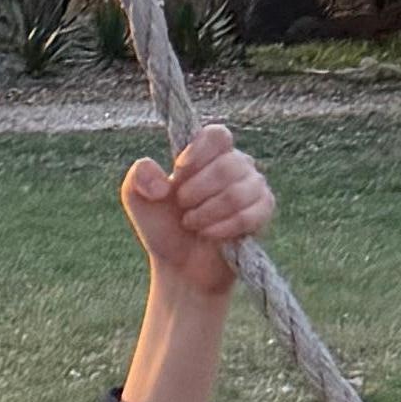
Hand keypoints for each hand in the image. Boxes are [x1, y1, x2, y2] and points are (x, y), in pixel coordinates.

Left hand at [122, 126, 272, 309]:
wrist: (181, 266)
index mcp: (208, 153)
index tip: (179, 172)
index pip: (217, 135)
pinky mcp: (263, 211)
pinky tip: (209, 235)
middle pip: (227, 165)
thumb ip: (139, 176)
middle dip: (196, 191)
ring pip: (237, 192)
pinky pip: (250, 214)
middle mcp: (236, 164)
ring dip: (207, 212)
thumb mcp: (137, 198)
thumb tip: (162, 183)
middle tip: (182, 208)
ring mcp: (253, 186)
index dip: (198, 152)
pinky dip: (224, 227)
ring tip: (192, 223)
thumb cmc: (163, 226)